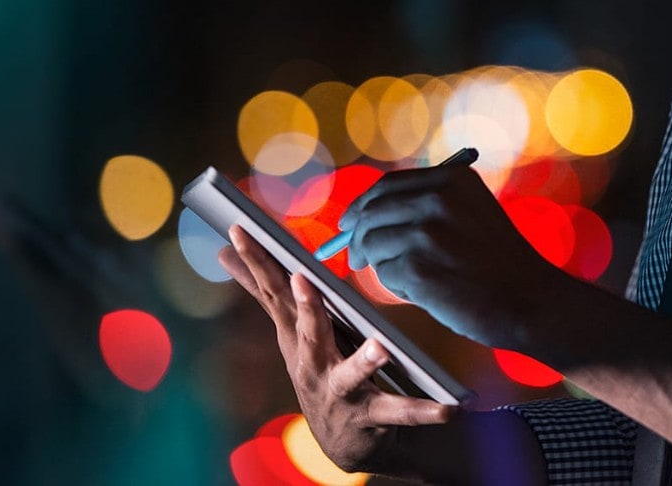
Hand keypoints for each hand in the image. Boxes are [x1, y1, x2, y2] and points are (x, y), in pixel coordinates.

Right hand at [219, 225, 457, 474]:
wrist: (341, 440)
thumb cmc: (317, 370)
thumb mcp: (289, 331)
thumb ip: (264, 291)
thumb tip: (224, 252)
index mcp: (295, 337)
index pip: (273, 293)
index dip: (256, 262)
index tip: (241, 231)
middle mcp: (311, 364)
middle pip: (306, 331)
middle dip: (306, 307)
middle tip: (303, 279)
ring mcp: (338, 392)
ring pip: (349, 374)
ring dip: (364, 360)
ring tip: (381, 346)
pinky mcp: (368, 416)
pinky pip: (398, 412)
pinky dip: (422, 411)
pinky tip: (447, 409)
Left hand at [340, 162, 566, 350]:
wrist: (530, 299)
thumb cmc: (499, 263)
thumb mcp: (472, 212)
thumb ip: (431, 204)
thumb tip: (371, 213)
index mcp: (452, 180)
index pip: (387, 185)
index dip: (363, 205)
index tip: (351, 222)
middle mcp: (438, 198)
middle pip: (371, 212)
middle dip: (359, 237)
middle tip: (357, 258)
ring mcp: (426, 232)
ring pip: (372, 243)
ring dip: (381, 264)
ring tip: (411, 278)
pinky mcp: (417, 266)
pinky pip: (384, 273)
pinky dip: (396, 285)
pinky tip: (422, 290)